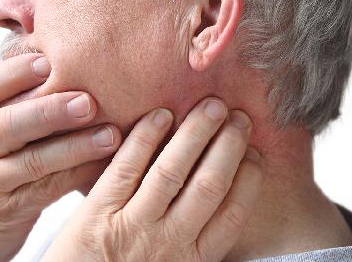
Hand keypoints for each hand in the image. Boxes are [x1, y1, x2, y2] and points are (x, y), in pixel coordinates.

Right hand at [0, 54, 121, 261]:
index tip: (48, 61)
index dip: (14, 72)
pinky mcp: (6, 210)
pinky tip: (104, 165)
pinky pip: (46, 191)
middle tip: (88, 101)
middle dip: (49, 110)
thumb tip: (72, 64)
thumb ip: (21, 102)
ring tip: (110, 135)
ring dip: (73, 147)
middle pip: (7, 124)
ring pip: (31, 161)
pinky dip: (77, 176)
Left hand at [41, 98, 263, 261]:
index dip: (248, 177)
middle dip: (229, 146)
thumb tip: (228, 198)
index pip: (232, 213)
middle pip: (209, 184)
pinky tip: (161, 115)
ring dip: (195, 133)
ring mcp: (131, 226)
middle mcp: (168, 243)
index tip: (255, 151)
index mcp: (192, 260)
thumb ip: (198, 242)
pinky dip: (144, 138)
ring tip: (211, 105)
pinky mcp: (96, 213)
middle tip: (239, 116)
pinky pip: (125, 168)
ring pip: (171, 171)